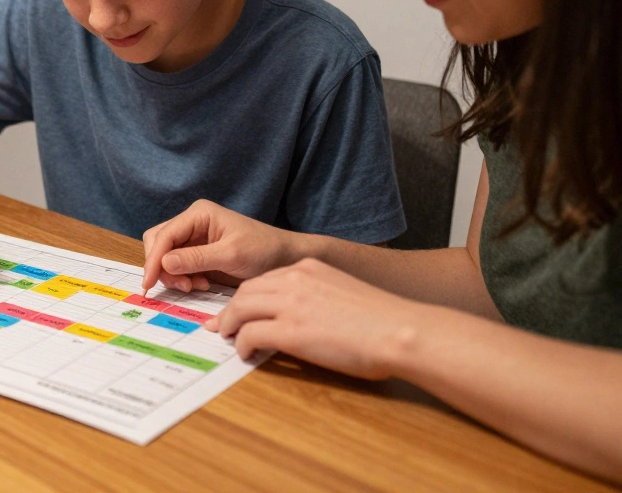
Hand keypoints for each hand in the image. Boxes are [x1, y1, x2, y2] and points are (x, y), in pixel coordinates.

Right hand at [142, 200, 296, 292]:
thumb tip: (164, 263)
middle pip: (158, 243)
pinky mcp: (197, 252)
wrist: (285, 258)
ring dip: (173, 274)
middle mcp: (192, 222)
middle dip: (162, 267)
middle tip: (183, 286)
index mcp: (198, 214)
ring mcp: (194, 237)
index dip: (153, 260)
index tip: (149, 284)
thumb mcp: (231, 255)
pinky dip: (182, 277)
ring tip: (195, 286)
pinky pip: (177, 265)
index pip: (164, 235)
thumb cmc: (263, 250)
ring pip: (165, 255)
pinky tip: (200, 284)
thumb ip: (196, 258)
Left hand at [207, 258, 426, 379]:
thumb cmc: (382, 319)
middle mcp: (295, 280)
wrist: (399, 330)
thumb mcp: (342, 291)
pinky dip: (242, 345)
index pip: (265, 278)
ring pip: (241, 309)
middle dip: (230, 309)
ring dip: (231, 325)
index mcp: (308, 268)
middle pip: (246, 291)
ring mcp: (290, 305)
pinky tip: (246, 354)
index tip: (240, 308)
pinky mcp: (289, 331)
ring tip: (229, 339)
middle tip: (221, 325)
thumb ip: (317, 295)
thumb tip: (301, 315)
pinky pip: (251, 335)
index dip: (248, 296)